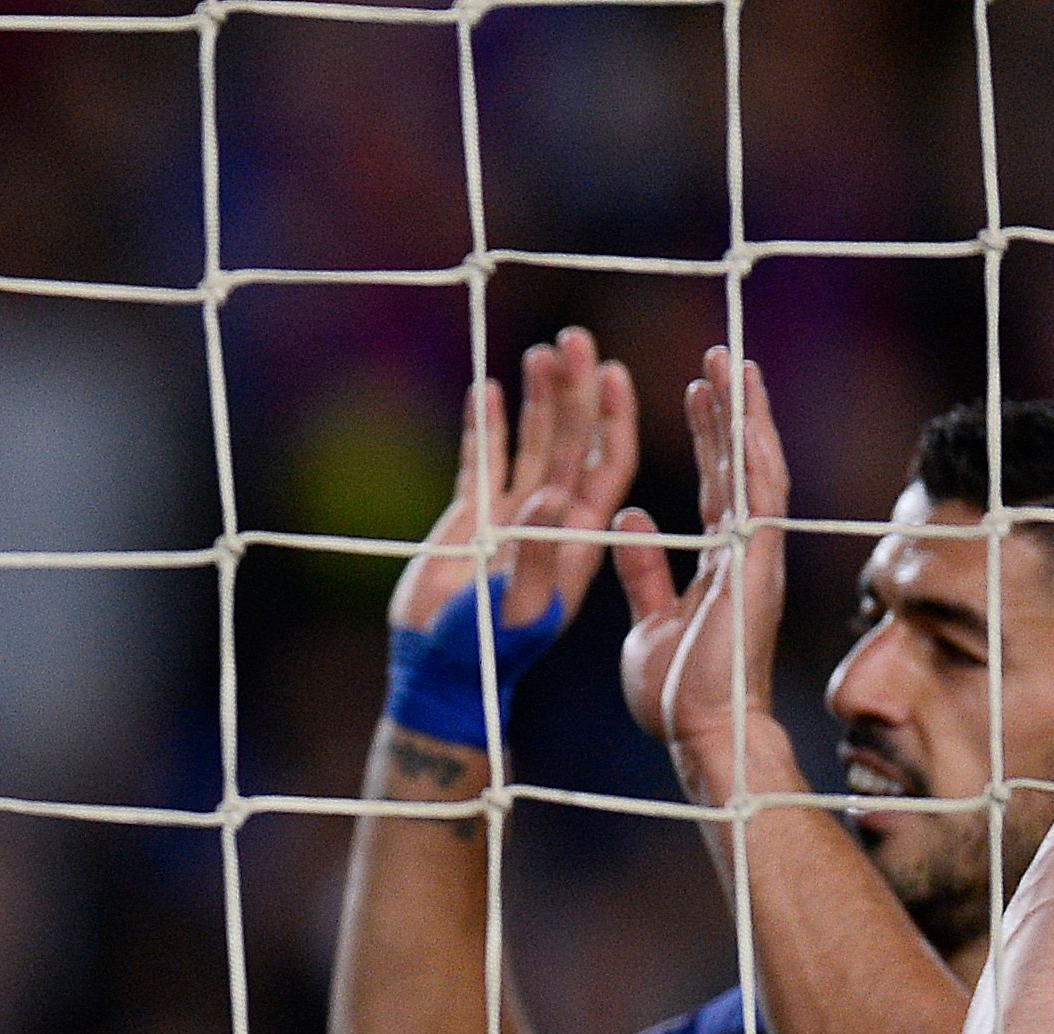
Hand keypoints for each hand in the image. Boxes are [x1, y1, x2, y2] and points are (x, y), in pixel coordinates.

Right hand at [391, 327, 638, 639]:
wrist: (440, 676)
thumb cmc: (487, 655)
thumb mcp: (520, 611)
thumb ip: (535, 556)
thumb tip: (550, 495)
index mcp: (575, 538)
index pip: (607, 464)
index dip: (613, 418)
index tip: (612, 372)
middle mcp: (550, 519)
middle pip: (572, 440)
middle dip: (576, 389)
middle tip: (573, 338)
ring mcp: (512, 516)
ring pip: (532, 442)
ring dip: (538, 398)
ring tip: (540, 351)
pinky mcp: (472, 519)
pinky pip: (482, 461)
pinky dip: (484, 425)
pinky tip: (485, 389)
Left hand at [612, 348, 789, 795]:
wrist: (702, 736)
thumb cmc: (677, 696)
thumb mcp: (648, 623)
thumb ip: (645, 573)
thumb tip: (632, 521)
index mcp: (718, 566)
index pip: (717, 487)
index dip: (709, 438)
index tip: (696, 393)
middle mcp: (743, 554)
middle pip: (739, 466)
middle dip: (730, 410)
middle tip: (721, 356)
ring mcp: (755, 558)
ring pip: (754, 469)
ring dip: (744, 415)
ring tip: (732, 362)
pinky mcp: (754, 568)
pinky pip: (756, 497)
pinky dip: (751, 451)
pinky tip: (744, 411)